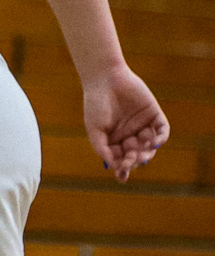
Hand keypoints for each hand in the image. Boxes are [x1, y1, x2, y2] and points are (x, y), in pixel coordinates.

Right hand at [84, 64, 168, 180]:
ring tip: (141, 153)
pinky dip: (161, 138)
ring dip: (147, 152)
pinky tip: (155, 143)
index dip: (122, 168)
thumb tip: (114, 166)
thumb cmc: (95, 104)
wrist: (105, 79)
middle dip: (134, 160)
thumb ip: (102, 148)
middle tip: (131, 161)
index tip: (121, 176)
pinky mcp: (154, 114)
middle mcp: (130, 134)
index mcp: (114, 139)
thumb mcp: (95, 130)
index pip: (121, 158)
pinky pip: (162, 130)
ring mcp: (143, 124)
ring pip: (150, 146)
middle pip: (137, 154)